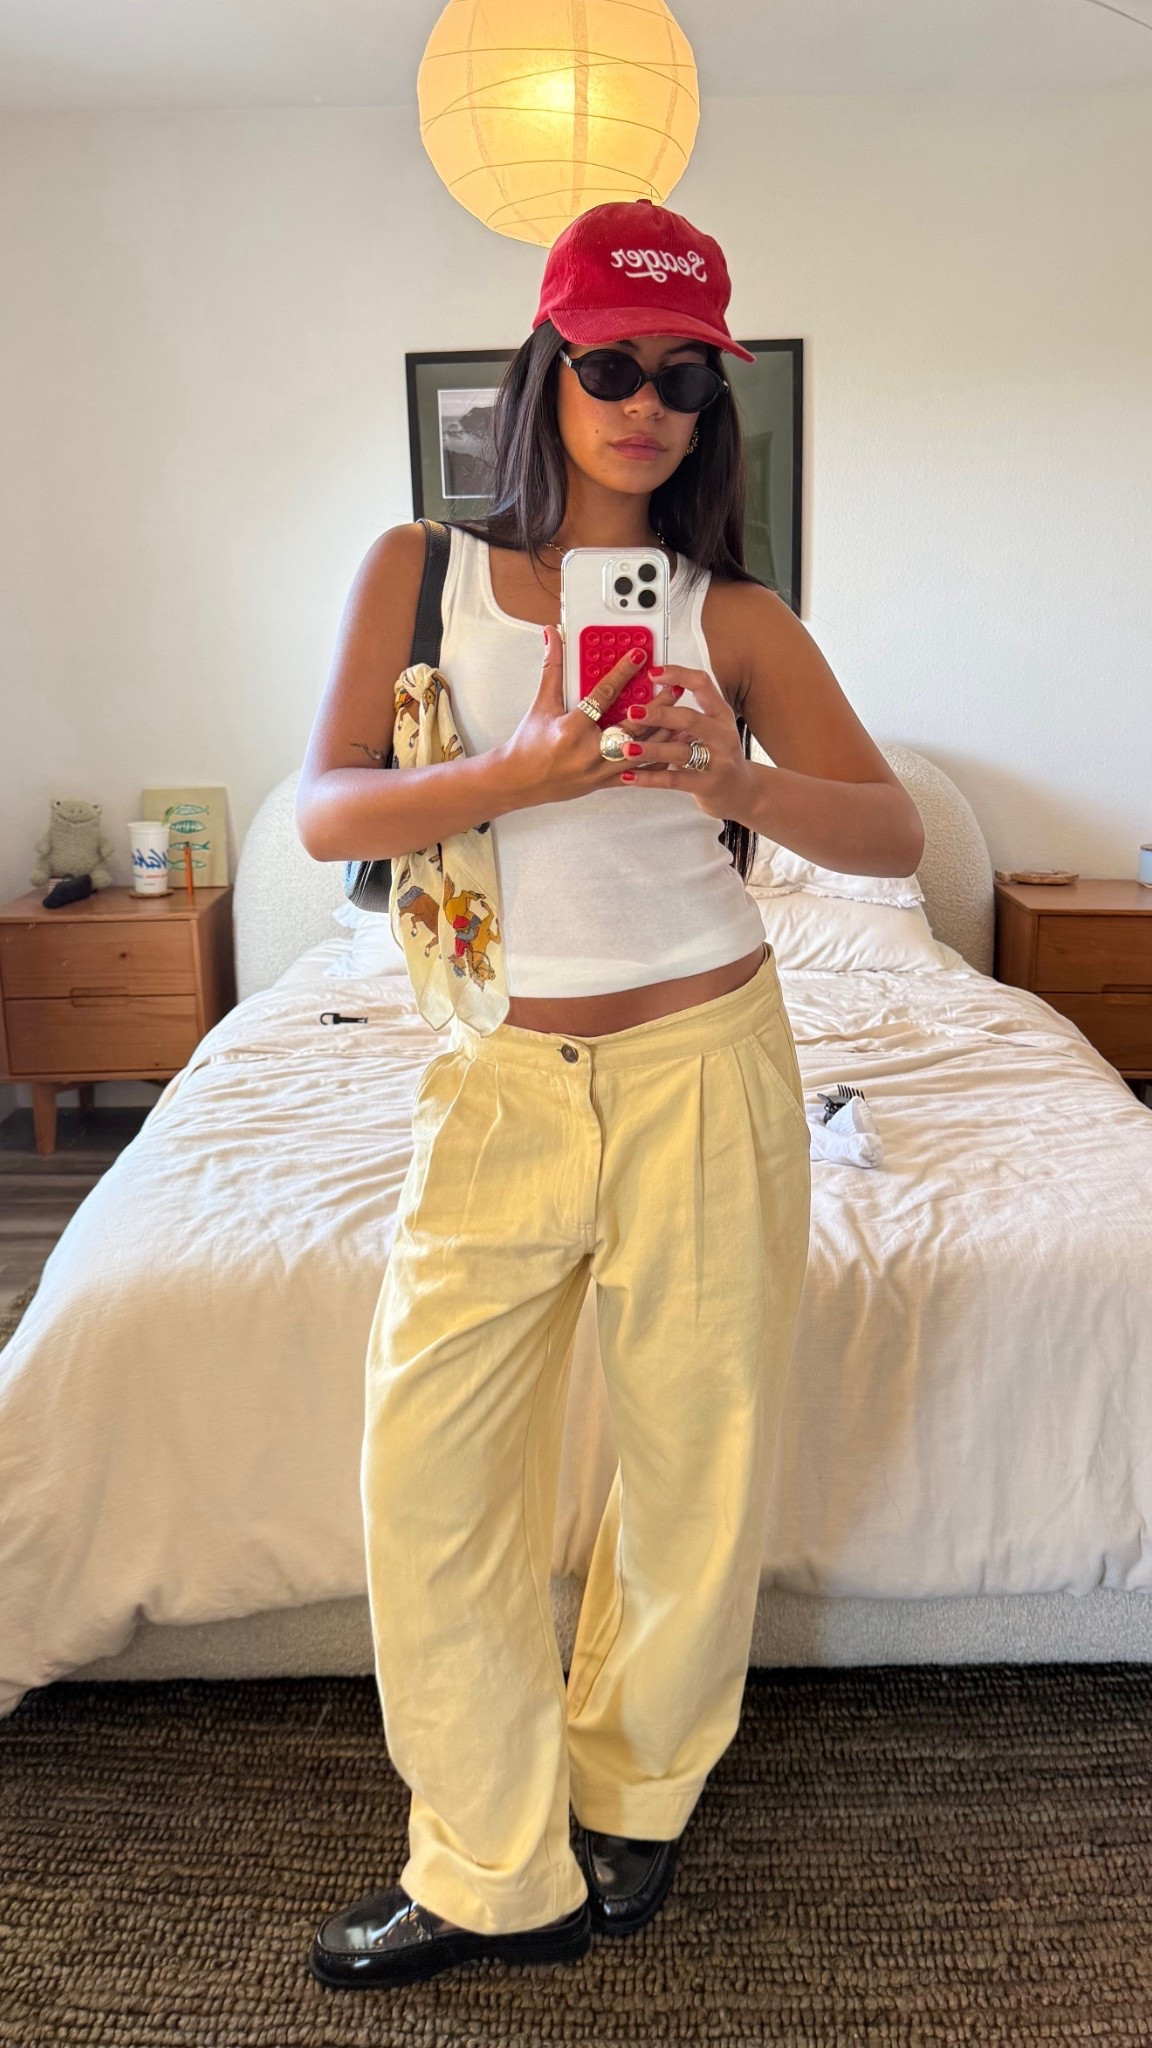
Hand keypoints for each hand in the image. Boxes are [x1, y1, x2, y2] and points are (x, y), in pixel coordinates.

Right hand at [495, 626, 688, 808]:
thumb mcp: (541, 704)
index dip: (623, 673)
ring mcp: (600, 771)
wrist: (519, 782)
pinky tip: (671, 746)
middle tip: (675, 687)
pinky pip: (638, 773)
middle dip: (658, 706)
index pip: (603, 695)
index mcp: (572, 730)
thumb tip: (553, 635)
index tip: (640, 655)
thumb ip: (552, 668)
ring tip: (682, 716)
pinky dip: (656, 759)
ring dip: (664, 734)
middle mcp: (589, 753)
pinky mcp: (605, 783)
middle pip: (633, 726)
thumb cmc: (528, 744)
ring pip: (642, 752)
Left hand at [609, 664, 751, 822]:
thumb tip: (650, 695)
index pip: (703, 685)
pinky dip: (649, 778)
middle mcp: (722, 735)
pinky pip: (674, 780)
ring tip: (626, 747)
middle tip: (632, 712)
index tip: (652, 674)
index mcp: (721, 714)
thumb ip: (686, 715)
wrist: (742, 792)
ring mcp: (717, 762)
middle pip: (690, 719)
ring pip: (679, 752)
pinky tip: (628, 776)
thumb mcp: (711, 729)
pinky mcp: (707, 785)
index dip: (678, 675)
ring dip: (650, 749)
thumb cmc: (717, 755)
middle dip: (659, 714)